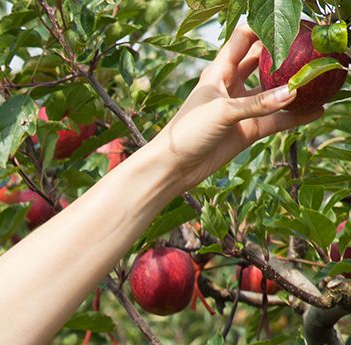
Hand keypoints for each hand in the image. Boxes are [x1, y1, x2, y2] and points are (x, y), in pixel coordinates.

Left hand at [147, 25, 324, 192]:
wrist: (172, 167)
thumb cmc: (186, 132)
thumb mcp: (221, 111)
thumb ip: (257, 104)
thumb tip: (292, 94)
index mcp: (218, 72)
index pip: (242, 41)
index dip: (262, 31)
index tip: (288, 31)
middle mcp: (231, 86)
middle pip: (262, 62)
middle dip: (283, 55)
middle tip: (308, 52)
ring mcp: (241, 108)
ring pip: (273, 92)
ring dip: (292, 87)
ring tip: (318, 79)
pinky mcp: (247, 130)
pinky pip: (276, 120)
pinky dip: (295, 116)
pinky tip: (317, 110)